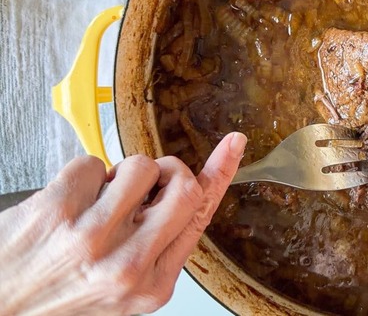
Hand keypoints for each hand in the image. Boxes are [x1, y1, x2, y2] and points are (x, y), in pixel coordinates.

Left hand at [0, 132, 245, 315]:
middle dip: (167, 170)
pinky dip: (81, 176)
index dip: (221, 174)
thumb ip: (158, 245)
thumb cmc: (58, 298)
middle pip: (182, 184)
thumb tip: (184, 189)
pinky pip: (92, 163)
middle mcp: (128, 264)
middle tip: (146, 181)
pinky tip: (67, 204)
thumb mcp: (124, 289)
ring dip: (119, 175)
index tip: (233, 145)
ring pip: (139, 165)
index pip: (199, 216)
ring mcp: (93, 235)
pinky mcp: (59, 208)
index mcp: (150, 285)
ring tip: (96, 202)